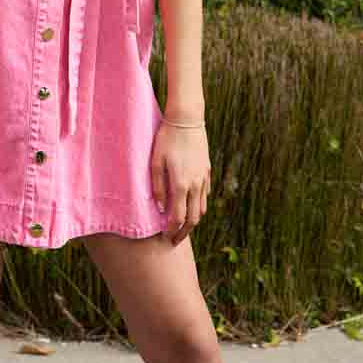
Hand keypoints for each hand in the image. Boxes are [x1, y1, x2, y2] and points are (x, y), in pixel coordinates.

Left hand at [151, 122, 210, 246]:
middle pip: (192, 219)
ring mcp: (203, 179)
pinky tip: (190, 208)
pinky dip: (198, 207)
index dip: (171, 231)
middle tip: (174, 241)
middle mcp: (195, 185)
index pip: (178, 218)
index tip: (165, 238)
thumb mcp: (155, 162)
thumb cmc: (166, 140)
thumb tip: (160, 209)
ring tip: (182, 228)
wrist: (186, 121)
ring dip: (192, 222)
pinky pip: (205, 196)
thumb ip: (157, 187)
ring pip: (201, 210)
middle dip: (183, 233)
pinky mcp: (207, 172)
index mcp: (181, 184)